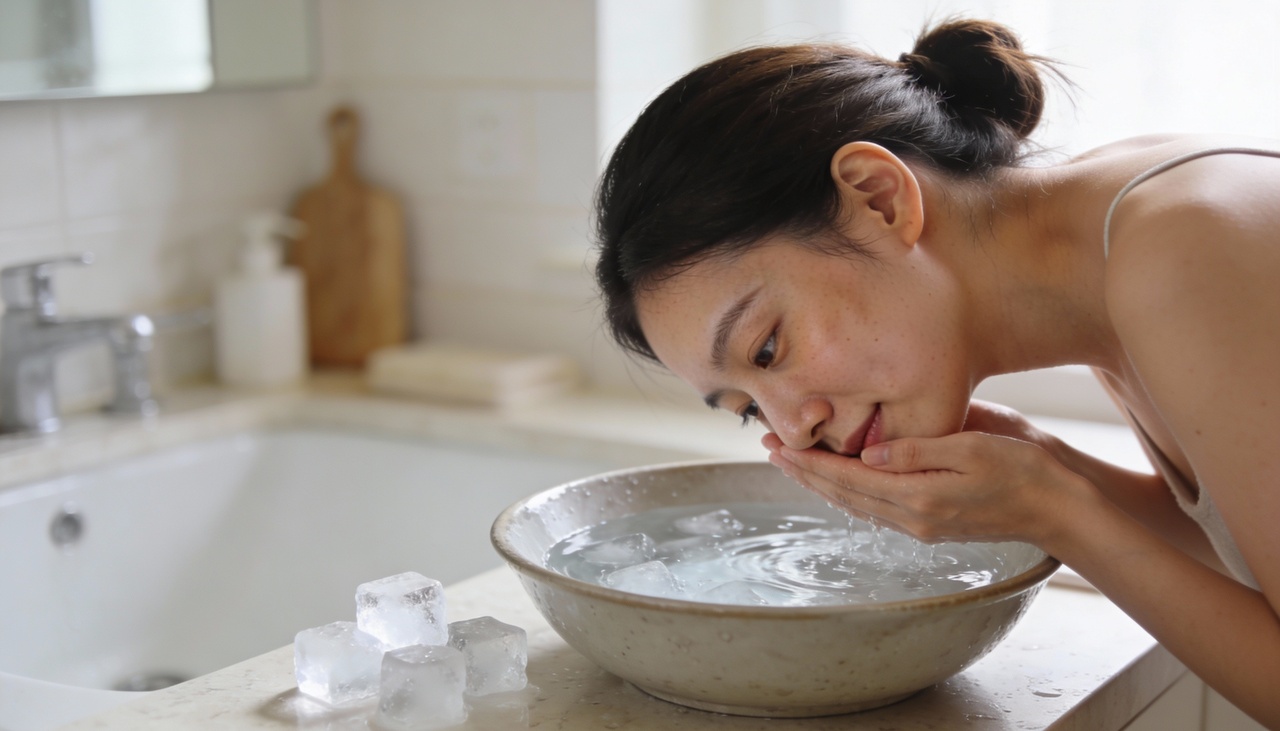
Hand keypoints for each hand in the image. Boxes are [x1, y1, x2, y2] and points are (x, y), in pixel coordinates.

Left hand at [763, 404, 1085, 544]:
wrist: (1057, 507)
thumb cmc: (1022, 469)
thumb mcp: (972, 448)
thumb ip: (917, 450)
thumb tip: (868, 454)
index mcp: (918, 497)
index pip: (847, 478)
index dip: (809, 462)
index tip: (777, 446)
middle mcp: (913, 518)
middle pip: (844, 495)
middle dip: (804, 473)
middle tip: (770, 449)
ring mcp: (922, 525)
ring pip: (856, 505)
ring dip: (821, 484)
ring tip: (793, 465)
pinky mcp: (931, 524)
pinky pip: (875, 510)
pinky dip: (848, 493)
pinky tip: (839, 483)